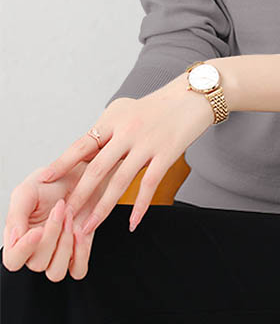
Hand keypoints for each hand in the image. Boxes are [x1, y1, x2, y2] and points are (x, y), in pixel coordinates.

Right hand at [2, 163, 93, 279]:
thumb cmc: (49, 184)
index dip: (23, 250)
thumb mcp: (27, 191)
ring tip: (70, 217)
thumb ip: (16, 214)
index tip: (37, 230)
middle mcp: (36, 251)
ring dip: (65, 245)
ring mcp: (57, 254)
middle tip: (60, 208)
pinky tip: (81, 232)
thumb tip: (14, 238)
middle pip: (37, 264)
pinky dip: (81, 254)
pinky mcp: (78, 253)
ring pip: (56, 272)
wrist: (78, 176)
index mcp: (19, 238)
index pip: (13, 260)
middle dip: (52, 235)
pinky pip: (78, 270)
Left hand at [37, 78, 212, 236]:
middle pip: (97, 168)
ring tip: (88, 228)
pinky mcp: (167, 153)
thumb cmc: (157, 105)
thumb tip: (85, 151)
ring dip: (102, 208)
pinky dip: (140, 206)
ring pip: (120, 181)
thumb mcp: (125, 109)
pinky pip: (149, 184)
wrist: (192, 96)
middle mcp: (127, 131)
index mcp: (114, 120)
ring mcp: (147, 143)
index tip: (44, 179)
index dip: (62, 162)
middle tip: (64, 216)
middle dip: (79, 195)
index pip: (82, 144)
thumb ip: (106, 129)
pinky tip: (132, 223)